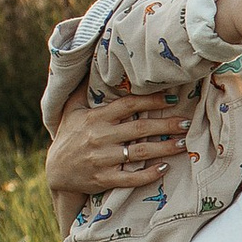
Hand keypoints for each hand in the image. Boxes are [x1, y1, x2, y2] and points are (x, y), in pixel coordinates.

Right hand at [45, 85, 190, 204]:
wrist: (55, 172)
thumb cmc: (67, 137)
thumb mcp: (71, 111)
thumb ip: (83, 90)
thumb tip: (92, 63)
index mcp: (96, 118)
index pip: (128, 105)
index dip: (151, 100)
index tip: (171, 98)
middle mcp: (100, 137)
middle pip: (139, 129)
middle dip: (166, 125)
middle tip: (186, 122)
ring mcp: (103, 160)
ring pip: (139, 153)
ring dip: (164, 148)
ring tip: (183, 143)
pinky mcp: (104, 179)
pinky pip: (130, 177)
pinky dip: (148, 174)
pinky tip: (165, 169)